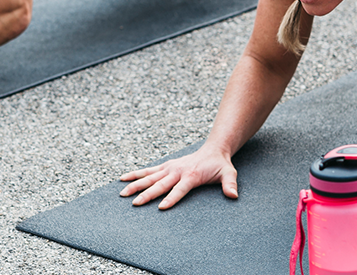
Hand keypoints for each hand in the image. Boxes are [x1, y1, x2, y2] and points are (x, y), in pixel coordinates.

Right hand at [119, 147, 237, 209]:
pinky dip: (135, 174)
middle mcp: (177, 171)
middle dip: (147, 194)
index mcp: (191, 176)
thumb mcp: (228, 174)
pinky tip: (122, 179)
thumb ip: (230, 185)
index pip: (179, 189)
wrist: (213, 150)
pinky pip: (148, 171)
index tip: (161, 207)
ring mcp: (169, 168)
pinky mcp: (165, 166)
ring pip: (149, 177)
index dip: (171, 198)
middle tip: (135, 203)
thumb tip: (233, 195)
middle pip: (160, 185)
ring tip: (122, 193)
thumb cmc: (220, 165)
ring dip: (136, 184)